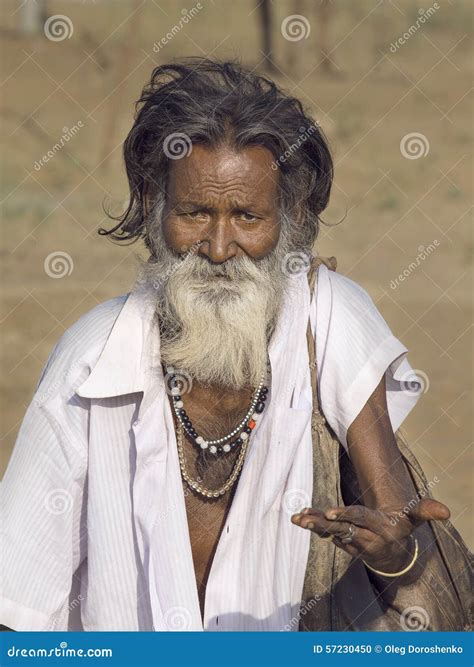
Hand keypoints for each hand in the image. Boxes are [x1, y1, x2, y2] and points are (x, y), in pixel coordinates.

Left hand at [291, 498, 449, 573]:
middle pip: (341, 528)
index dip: (346, 515)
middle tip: (304, 518)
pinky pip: (326, 534)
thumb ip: (426, 510)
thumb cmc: (403, 527)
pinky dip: (313, 526)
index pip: (361, 519)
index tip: (330, 513)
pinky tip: (298, 518)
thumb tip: (447, 512)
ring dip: (313, 526)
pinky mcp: (342, 542)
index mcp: (381, 528)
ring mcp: (352, 541)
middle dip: (322, 523)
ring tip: (296, 519)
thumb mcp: (414, 518)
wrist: (393, 555)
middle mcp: (365, 536)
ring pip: (330, 533)